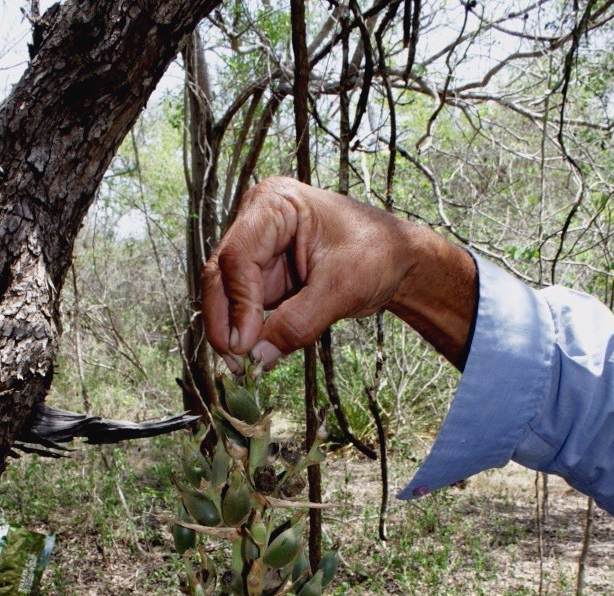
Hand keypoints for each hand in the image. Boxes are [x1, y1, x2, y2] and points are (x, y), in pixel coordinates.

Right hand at [201, 176, 476, 370]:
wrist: (397, 261)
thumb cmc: (377, 254)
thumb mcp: (341, 288)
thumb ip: (298, 322)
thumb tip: (258, 357)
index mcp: (275, 205)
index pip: (238, 255)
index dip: (237, 303)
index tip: (245, 344)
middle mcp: (257, 223)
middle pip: (221, 275)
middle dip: (225, 322)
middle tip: (236, 363)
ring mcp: (259, 251)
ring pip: (226, 295)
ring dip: (231, 332)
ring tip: (244, 367)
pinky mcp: (264, 277)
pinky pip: (243, 308)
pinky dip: (246, 334)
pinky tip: (253, 357)